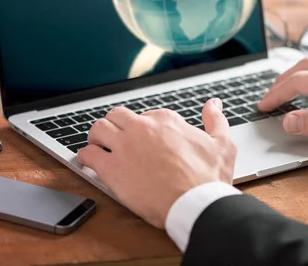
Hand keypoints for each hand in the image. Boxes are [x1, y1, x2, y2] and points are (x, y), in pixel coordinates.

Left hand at [77, 99, 235, 228]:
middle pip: (117, 115)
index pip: (146, 114)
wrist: (195, 203)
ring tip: (98, 146)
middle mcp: (142, 127)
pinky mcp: (111, 168)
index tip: (144, 140)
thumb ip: (215, 120)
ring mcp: (124, 146)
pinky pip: (88, 154)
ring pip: (98, 128)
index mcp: (165, 120)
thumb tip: (214, 104)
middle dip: (114, 125)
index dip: (144, 128)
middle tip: (115, 137)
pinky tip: (88, 163)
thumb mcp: (222, 143)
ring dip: (96, 136)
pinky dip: (85, 157)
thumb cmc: (208, 178)